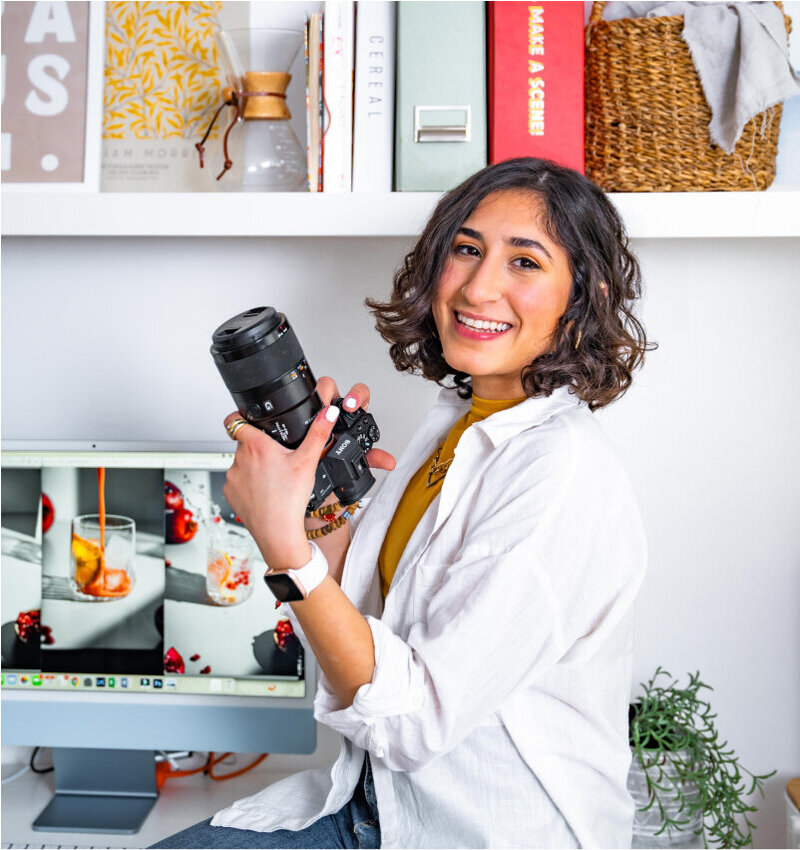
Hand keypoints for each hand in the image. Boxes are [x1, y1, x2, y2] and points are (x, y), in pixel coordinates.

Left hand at [222, 378, 394, 570]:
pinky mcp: (230, 492)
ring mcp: (232, 477)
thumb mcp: (308, 462)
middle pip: (244, 442)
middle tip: (278, 457)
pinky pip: (237, 481)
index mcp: (255, 446)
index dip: (241, 416)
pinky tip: (265, 490)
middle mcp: (238, 459)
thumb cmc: (289, 500)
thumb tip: (328, 412)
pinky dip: (248, 483)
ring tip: (273, 477)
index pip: (234, 419)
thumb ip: (318, 433)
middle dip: (259, 446)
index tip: (250, 420)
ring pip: (241, 462)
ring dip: (253, 465)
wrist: (277, 533)